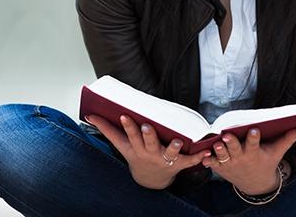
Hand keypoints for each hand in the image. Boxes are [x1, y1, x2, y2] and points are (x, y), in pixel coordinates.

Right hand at [86, 114, 211, 189]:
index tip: (124, 115)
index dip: (127, 127)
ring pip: (169, 153)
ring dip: (173, 148)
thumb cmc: (136, 154)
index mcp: (135, 148)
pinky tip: (206, 151)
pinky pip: (189, 161)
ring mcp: (164, 159)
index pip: (129, 136)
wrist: (150, 180)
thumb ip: (107, 129)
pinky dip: (198, 157)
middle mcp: (149, 154)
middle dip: (147, 135)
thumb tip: (89, 116)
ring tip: (177, 140)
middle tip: (147, 126)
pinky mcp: (178, 164)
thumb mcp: (121, 144)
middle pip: (148, 143)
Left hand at [202, 127, 295, 194]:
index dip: (254, 137)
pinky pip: (213, 163)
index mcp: (254, 152)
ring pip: (223, 156)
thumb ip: (287, 139)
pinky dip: (208, 160)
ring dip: (219, 151)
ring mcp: (230, 163)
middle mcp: (241, 158)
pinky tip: (204, 155)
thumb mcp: (277, 152)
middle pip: (235, 149)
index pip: (254, 143)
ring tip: (217, 144)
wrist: (255, 183)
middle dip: (231, 143)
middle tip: (227, 136)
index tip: (255, 130)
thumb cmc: (266, 161)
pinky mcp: (221, 166)